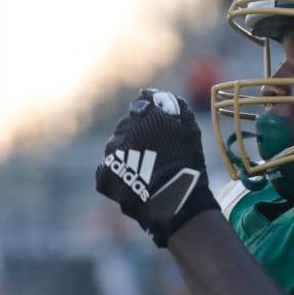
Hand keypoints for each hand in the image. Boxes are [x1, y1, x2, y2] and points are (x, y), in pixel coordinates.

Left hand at [96, 89, 219, 245]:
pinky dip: (120, 177)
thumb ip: (174, 106)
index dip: (151, 121)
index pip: (141, 108)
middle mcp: (122, 128)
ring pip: (117, 150)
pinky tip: (137, 184)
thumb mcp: (189, 129)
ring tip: (146, 174)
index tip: (161, 135)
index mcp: (143, 113)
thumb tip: (152, 95)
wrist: (175, 199)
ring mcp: (111, 152)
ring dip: (127, 157)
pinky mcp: (104, 175)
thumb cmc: (187, 163)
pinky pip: (110, 172)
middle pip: (126, 129)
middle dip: (137, 139)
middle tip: (155, 157)